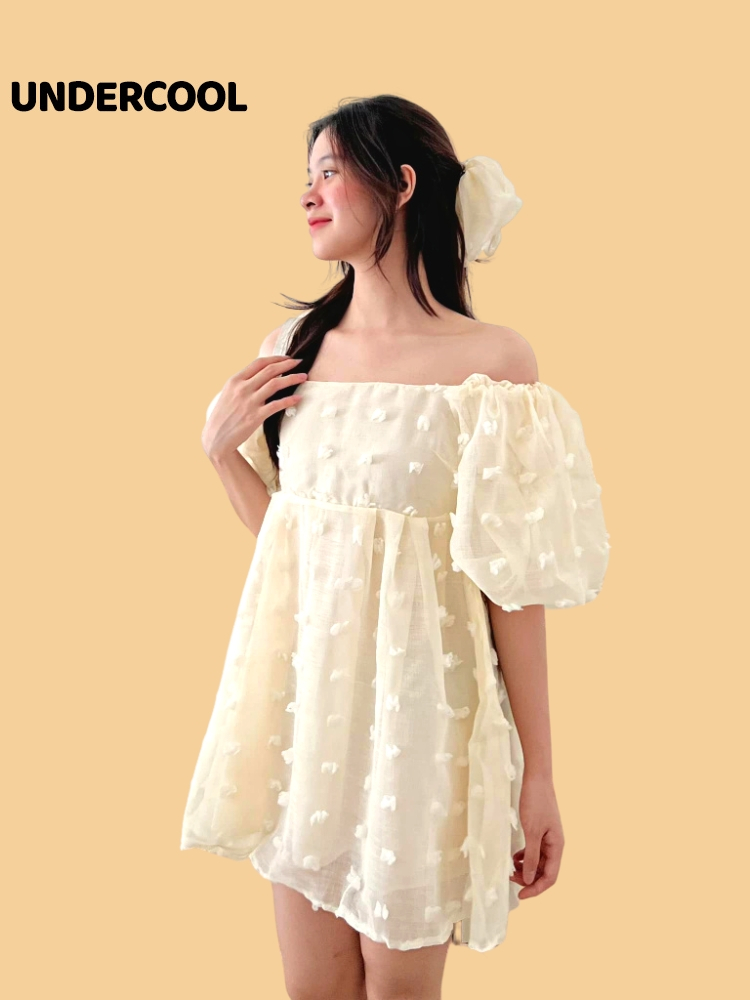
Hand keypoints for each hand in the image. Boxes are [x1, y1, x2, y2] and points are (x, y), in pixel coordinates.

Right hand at [202, 354, 306, 460]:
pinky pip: (276, 405)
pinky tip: (298, 398)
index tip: (287, 358)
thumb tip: (261, 374)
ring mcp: (249, 402)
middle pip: (270, 370)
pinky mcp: (255, 417)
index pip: (259, 363)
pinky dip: (289, 400)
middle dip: (288, 364)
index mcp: (235, 380)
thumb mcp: (229, 393)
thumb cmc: (224, 415)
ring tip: (304, 376)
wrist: (216, 438)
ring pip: (275, 384)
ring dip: (292, 378)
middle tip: (300, 362)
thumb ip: (243, 383)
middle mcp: (242, 388)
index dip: (276, 358)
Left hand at [510, 772, 563, 898]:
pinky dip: (524, 856)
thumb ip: (531, 857)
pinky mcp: (540, 830)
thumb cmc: (535, 803)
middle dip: (529, 878)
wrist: (536, 778)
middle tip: (510, 878)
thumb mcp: (532, 832)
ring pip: (538, 861)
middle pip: (544, 871)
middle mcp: (555, 844)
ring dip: (525, 868)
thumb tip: (529, 880)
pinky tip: (514, 857)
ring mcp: (548, 837)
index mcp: (557, 846)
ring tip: (510, 869)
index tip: (520, 895)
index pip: (550, 877)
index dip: (536, 889)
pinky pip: (534, 850)